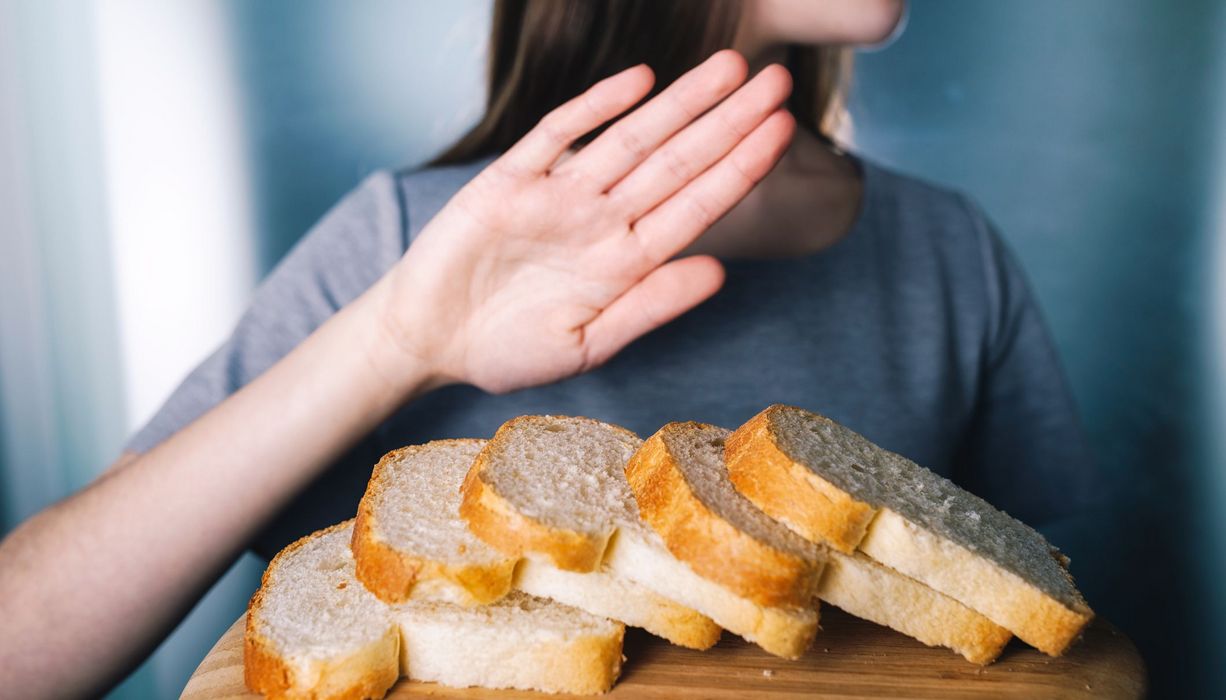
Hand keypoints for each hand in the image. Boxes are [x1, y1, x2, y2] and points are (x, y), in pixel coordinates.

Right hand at [380, 49, 794, 393]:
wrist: (427, 340)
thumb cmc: (506, 351)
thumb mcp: (585, 344)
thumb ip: (649, 308)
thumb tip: (719, 273)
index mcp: (625, 262)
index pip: (696, 206)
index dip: (740, 169)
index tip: (784, 134)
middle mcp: (601, 220)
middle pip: (677, 162)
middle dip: (728, 121)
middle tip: (779, 82)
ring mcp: (558, 196)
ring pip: (630, 138)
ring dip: (679, 103)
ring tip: (730, 67)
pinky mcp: (510, 179)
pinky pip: (558, 134)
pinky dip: (597, 106)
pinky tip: (640, 80)